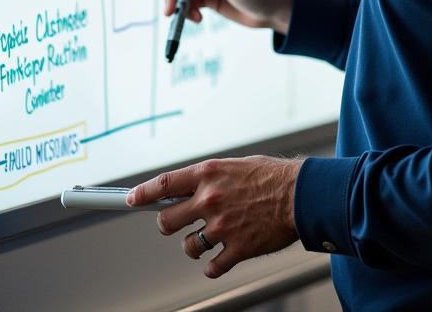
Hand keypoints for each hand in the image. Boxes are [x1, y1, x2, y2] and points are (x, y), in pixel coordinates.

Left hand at [127, 156, 301, 278]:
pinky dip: (212, 265)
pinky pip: (212, 266)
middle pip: (167, 221)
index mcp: (207, 174)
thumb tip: (188, 189)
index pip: (163, 184)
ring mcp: (222, 226)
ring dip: (193, 246)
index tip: (131, 199)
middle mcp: (210, 200)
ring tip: (205, 240)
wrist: (300, 194)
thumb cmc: (270, 176)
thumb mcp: (233, 166)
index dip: (143, 193)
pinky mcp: (238, 248)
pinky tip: (219, 259)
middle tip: (176, 224)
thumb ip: (209, 178)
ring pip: (188, 246)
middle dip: (167, 224)